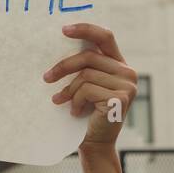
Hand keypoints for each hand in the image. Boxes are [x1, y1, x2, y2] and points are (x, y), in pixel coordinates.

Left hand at [43, 23, 136, 148]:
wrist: (95, 143)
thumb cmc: (86, 113)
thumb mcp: (85, 85)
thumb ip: (84, 67)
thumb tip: (59, 45)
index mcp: (119, 64)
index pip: (105, 37)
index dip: (85, 29)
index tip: (63, 29)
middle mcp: (128, 72)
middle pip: (88, 57)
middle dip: (63, 67)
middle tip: (46, 78)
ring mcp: (127, 85)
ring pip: (86, 75)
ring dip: (69, 90)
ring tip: (61, 101)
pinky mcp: (120, 98)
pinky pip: (87, 90)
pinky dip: (76, 101)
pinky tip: (75, 112)